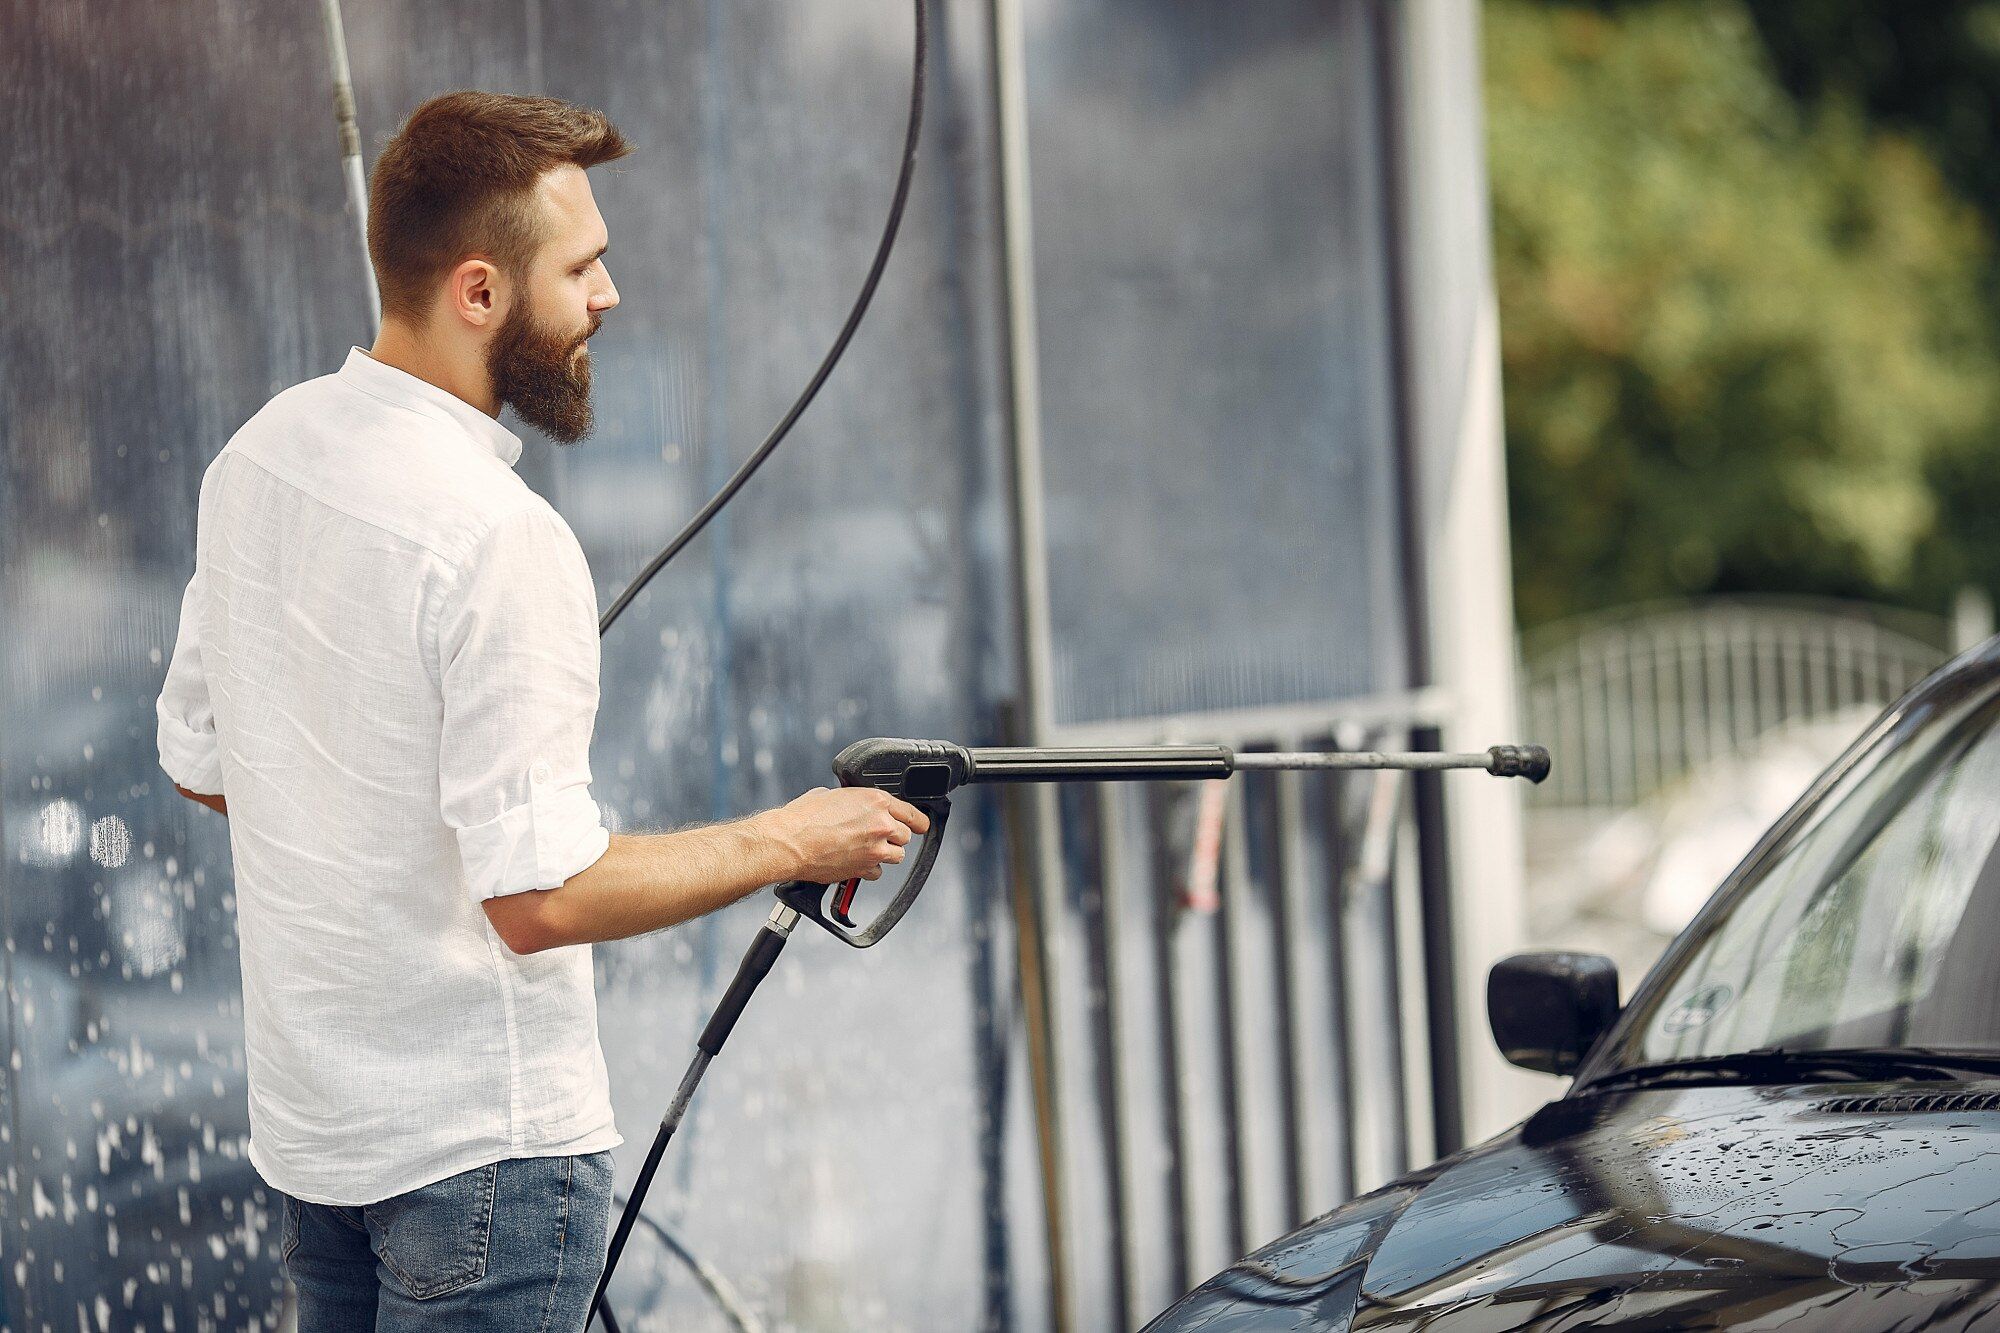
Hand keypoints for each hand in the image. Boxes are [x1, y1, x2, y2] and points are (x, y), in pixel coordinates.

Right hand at [758, 786, 932, 884]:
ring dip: (884, 853)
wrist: (789, 842)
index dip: (917, 821)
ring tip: (864, 849)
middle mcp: (881, 825)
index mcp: (876, 801)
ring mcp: (874, 849)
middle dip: (893, 837)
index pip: (912, 813)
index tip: (920, 825)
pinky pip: (877, 872)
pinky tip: (854, 861)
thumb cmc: (803, 818)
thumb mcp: (832, 795)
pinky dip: (868, 869)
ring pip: (896, 856)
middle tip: (876, 837)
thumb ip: (854, 801)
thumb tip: (857, 805)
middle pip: (905, 836)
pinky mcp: (864, 869)